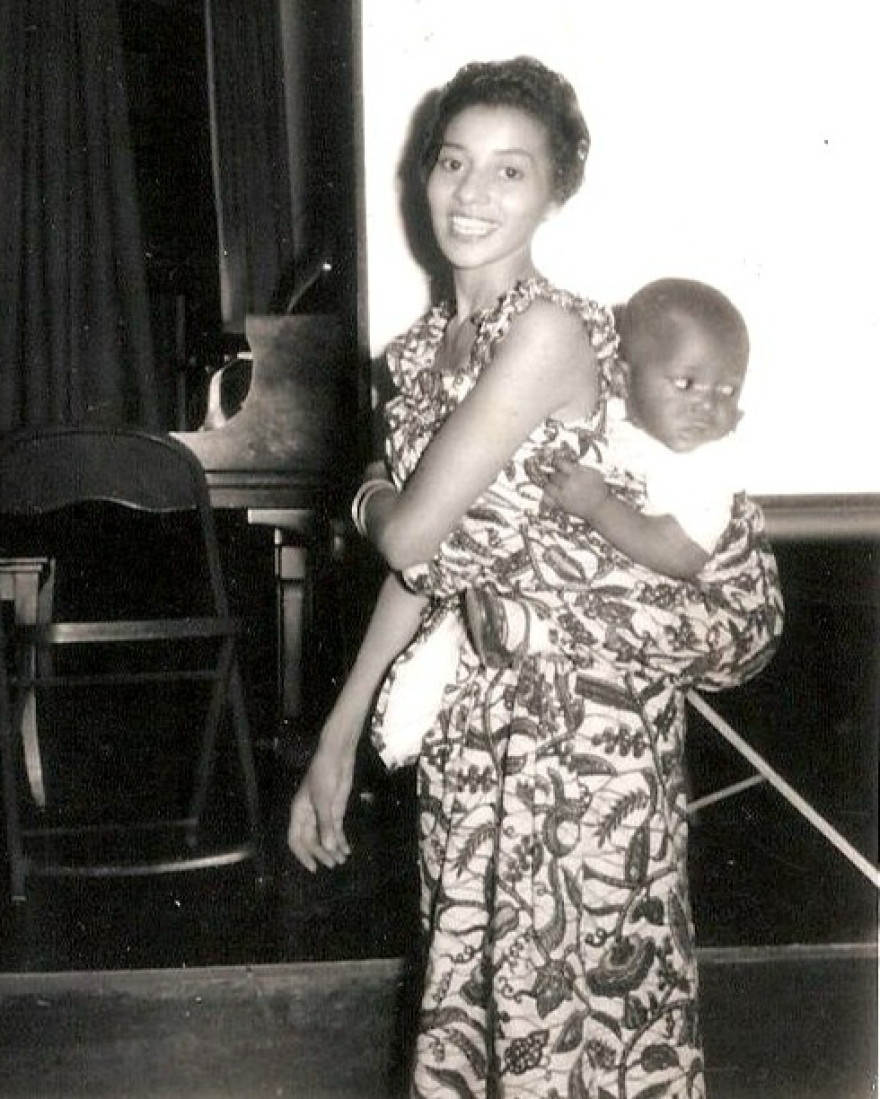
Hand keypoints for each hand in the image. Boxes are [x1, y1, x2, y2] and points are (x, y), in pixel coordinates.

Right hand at [287, 741, 355, 871]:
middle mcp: (309, 816)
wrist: (337, 757)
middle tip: (334, 864)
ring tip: (342, 860)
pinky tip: (347, 850)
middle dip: (322, 854)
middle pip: (312, 841)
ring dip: (332, 850)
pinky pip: (335, 830)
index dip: (302, 855)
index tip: (314, 867)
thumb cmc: (324, 776)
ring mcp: (322, 814)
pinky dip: (340, 840)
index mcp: (299, 813)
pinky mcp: (335, 811)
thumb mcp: (324, 800)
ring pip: (325, 838)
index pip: (296, 840)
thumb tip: (327, 848)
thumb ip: (325, 825)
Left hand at [545, 456, 608, 518]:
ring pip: (548, 486)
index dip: (558, 462)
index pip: (560, 463)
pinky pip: (547, 499)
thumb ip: (581, 467)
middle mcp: (568, 484)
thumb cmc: (599, 490)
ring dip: (551, 484)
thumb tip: (570, 464)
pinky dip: (547, 495)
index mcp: (576, 474)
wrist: (600, 507)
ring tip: (556, 485)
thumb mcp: (594, 473)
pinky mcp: (561, 505)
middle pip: (553, 475)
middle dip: (556, 474)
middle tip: (560, 475)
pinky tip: (552, 494)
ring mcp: (563, 496)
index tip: (558, 463)